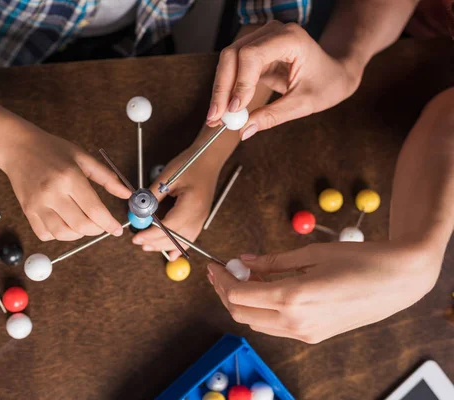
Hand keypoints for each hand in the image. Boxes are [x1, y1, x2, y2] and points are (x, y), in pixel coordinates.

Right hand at [2, 124, 131, 240]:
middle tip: (101, 224)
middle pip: (81, 226)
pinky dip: (59, 234)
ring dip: (79, 235)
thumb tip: (126, 194)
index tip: (117, 229)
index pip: (94, 210)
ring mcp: (37, 204)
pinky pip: (46, 234)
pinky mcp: (27, 211)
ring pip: (63, 234)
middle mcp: (52, 192)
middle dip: (97, 230)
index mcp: (69, 177)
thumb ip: (107, 177)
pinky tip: (65, 222)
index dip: (109, 224)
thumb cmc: (52, 150)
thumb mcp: (83, 157)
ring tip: (83, 223)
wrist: (18, 147)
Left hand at [131, 146, 220, 259]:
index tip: (137, 237)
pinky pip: (190, 237)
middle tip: (138, 242)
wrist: (209, 158)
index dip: (152, 234)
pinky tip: (172, 254)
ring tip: (147, 246)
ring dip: (164, 246)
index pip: (169, 226)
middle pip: (175, 237)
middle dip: (155, 242)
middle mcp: (199, 215)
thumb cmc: (190, 163)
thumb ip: (153, 195)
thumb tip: (139, 209)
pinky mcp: (200, 217)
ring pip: (182, 240)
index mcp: (191, 205)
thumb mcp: (168, 176)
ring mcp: (201, 218)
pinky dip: (179, 246)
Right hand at [206, 21, 362, 138]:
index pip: (252, 55)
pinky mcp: (254, 53)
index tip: (235, 110)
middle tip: (216, 118)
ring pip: (227, 62)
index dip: (240, 83)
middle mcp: (271, 33)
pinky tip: (223, 110)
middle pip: (233, 55)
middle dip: (222, 89)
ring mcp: (261, 40)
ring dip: (220, 91)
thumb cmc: (327, 84)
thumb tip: (244, 131)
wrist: (335, 73)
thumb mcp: (304, 104)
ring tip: (216, 118)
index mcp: (290, 39)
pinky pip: (232, 69)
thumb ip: (273, 116)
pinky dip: (226, 90)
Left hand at [208, 240, 440, 342]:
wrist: (398, 281)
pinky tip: (264, 290)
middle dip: (225, 292)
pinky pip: (275, 327)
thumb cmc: (359, 260)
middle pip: (242, 313)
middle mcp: (296, 321)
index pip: (239, 294)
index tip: (214, 265)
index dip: (221, 279)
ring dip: (242, 302)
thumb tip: (245, 260)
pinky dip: (262, 310)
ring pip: (256, 323)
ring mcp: (305, 332)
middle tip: (222, 271)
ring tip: (243, 277)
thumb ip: (273, 260)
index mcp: (293, 298)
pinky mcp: (314, 336)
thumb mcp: (311, 253)